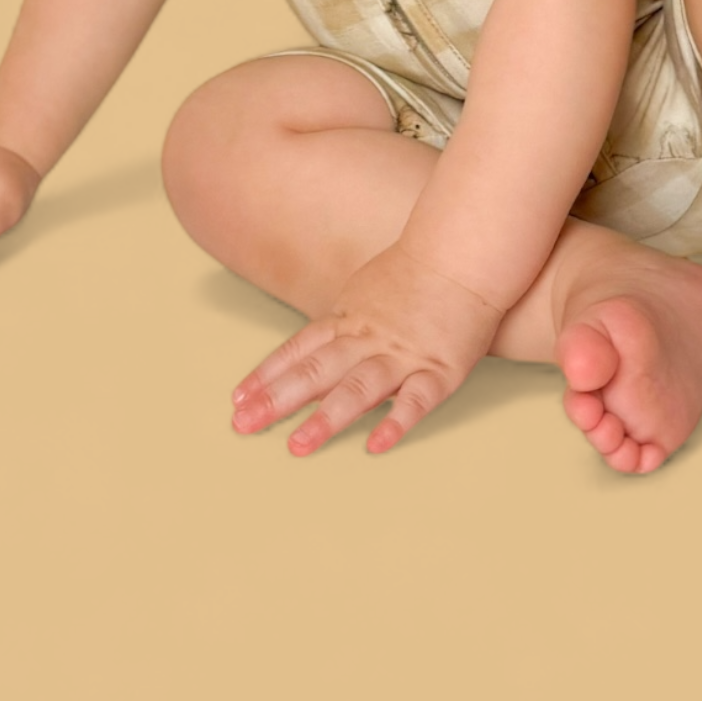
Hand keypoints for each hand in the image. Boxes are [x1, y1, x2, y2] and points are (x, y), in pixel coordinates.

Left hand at [230, 241, 504, 457]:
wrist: (464, 254)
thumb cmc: (416, 274)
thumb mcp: (366, 291)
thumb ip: (343, 323)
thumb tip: (315, 348)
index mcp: (350, 320)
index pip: (300, 348)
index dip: (267, 374)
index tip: (237, 400)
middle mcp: (369, 339)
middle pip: (317, 370)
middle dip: (278, 400)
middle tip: (244, 426)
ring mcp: (403, 355)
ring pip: (359, 387)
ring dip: (327, 417)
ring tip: (298, 446)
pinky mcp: (440, 370)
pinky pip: (416, 399)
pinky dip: (397, 422)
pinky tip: (376, 445)